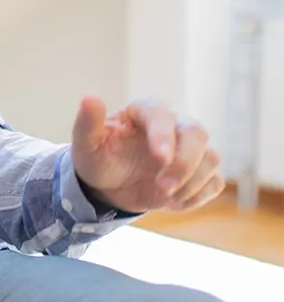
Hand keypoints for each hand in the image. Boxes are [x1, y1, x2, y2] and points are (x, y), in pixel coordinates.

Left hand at [71, 96, 223, 214]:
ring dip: (190, 184)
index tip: (160, 159)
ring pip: (211, 158)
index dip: (164, 136)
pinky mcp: (199, 172)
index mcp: (146, 110)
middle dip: (183, 164)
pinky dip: (197, 196)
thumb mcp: (86, 144)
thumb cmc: (98, 158)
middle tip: (162, 189)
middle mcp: (174, 125)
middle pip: (197, 134)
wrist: (110, 185)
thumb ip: (87, 122)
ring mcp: (190, 149)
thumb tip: (90, 98)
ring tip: (162, 198)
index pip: (163, 115)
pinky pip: (214, 182)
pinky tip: (172, 203)